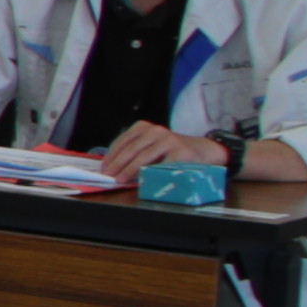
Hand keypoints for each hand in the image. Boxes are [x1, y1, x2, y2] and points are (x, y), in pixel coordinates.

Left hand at [98, 121, 224, 177]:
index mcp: (145, 127)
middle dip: (118, 164)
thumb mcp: (151, 145)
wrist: (203, 150)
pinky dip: (150, 173)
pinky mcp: (182, 153)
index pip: (123, 141)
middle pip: (132, 149)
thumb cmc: (171, 151)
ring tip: (121, 179)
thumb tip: (112, 167)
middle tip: (109, 175)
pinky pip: (161, 165)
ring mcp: (170, 141)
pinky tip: (142, 180)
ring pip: (144, 157)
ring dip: (130, 170)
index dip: (112, 155)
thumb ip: (134, 151)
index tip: (104, 167)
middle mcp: (157, 131)